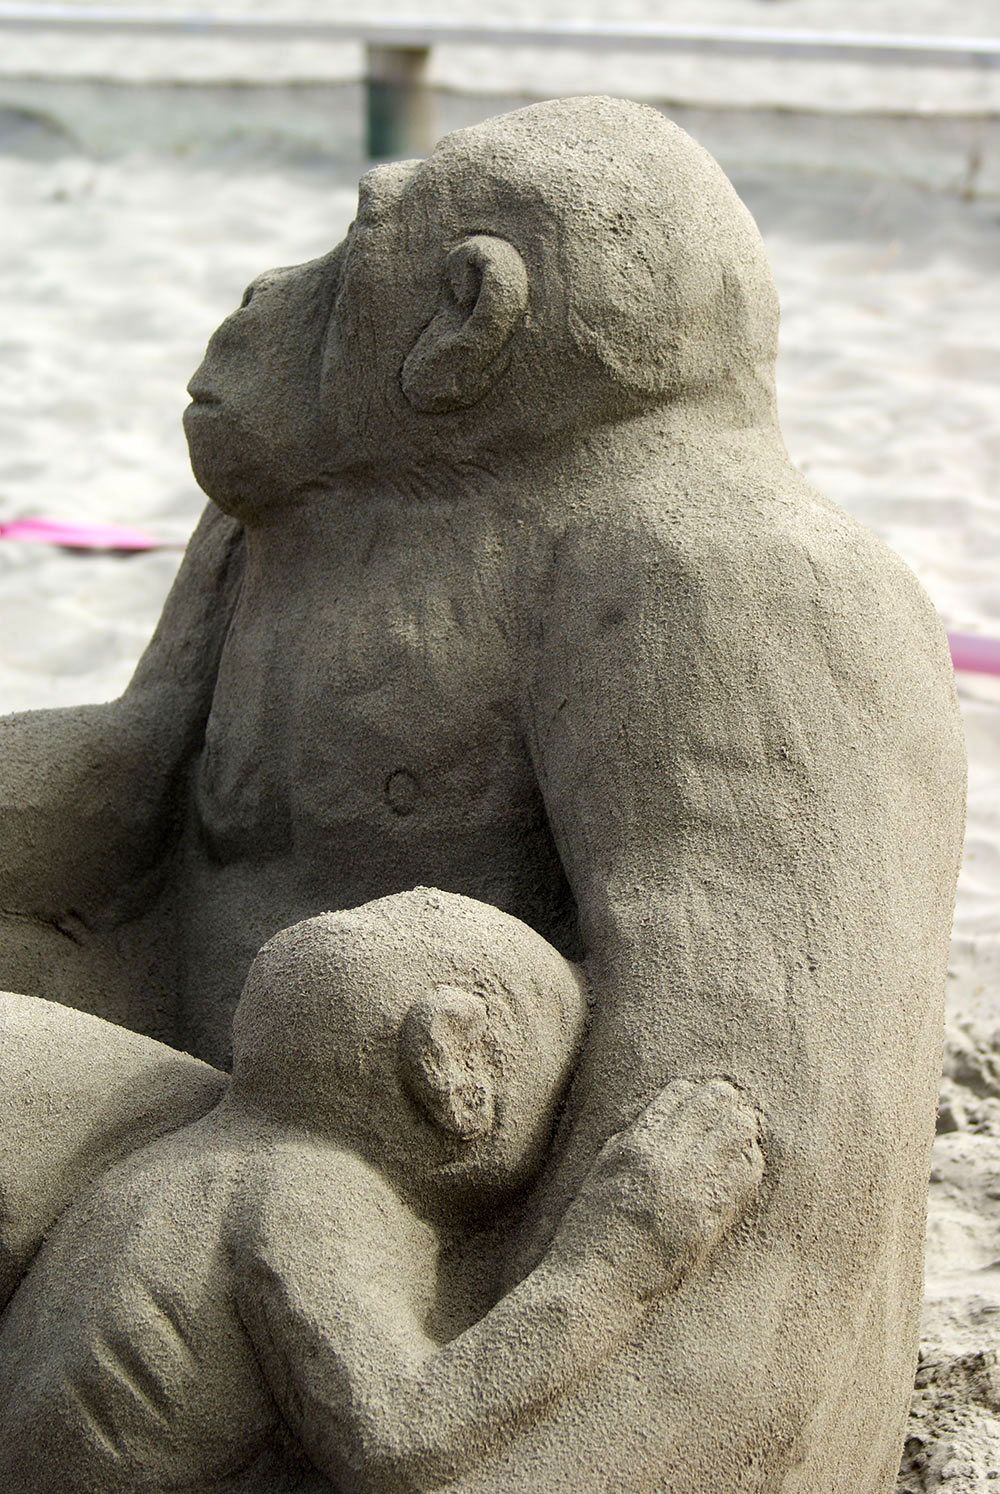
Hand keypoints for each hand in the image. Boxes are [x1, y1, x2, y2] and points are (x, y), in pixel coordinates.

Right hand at [559, 1078, 764, 1299]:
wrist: (596, 1281)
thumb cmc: (590, 1230)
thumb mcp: (602, 1171)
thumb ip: (630, 1143)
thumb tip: (659, 1125)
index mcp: (635, 1142)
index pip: (678, 1094)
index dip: (696, 1094)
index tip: (707, 1100)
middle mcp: (664, 1156)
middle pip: (712, 1103)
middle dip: (727, 1102)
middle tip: (735, 1110)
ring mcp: (689, 1185)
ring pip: (736, 1131)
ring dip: (742, 1129)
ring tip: (744, 1134)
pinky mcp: (710, 1215)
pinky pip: (745, 1174)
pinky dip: (749, 1163)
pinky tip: (746, 1166)